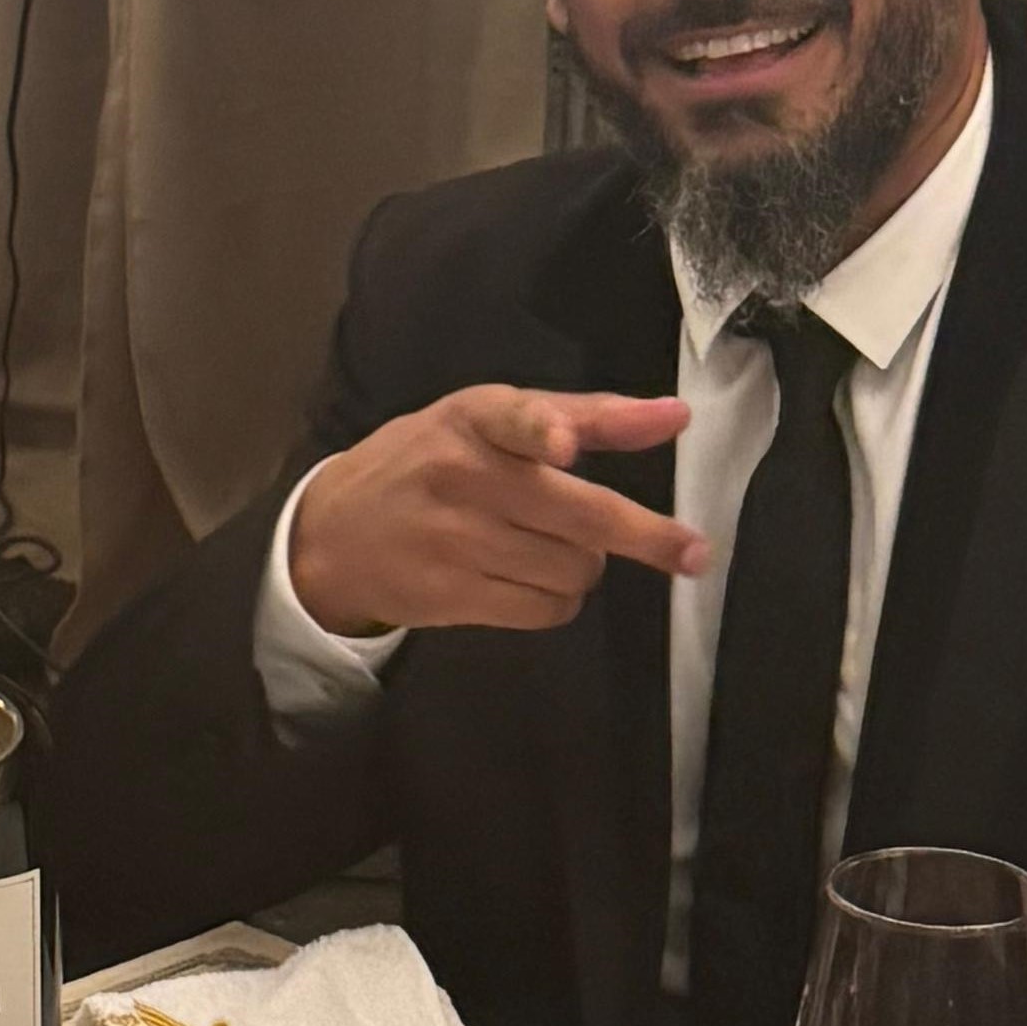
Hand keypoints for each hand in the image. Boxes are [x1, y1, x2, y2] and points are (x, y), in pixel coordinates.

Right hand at [289, 386, 708, 634]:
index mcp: (474, 418)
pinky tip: (532, 581)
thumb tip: (678, 417)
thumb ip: (587, 416)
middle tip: (693, 552)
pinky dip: (558, 601)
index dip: (543, 431)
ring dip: (584, 567)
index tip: (564, 447)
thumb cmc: (430, 464)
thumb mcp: (489, 421)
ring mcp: (453, 541)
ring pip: (572, 569)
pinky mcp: (450, 595)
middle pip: (580, 516)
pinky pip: (545, 609)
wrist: (333, 534)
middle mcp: (462, 474)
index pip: (512, 418)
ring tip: (551, 550)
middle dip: (646, 537)